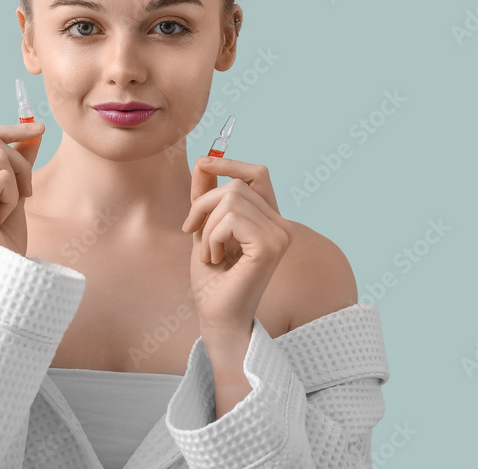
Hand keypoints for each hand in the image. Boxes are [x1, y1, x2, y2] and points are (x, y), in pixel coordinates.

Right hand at [0, 122, 44, 256]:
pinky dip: (12, 197)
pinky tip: (1, 218)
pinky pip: (1, 177)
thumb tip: (34, 131)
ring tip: (8, 209)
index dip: (10, 129)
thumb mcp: (14, 193)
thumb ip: (19, 163)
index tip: (38, 129)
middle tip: (26, 192)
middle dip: (20, 162)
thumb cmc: (2, 241)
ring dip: (15, 183)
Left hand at [181, 155, 293, 334]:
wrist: (217, 316)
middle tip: (195, 235)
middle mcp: (282, 225)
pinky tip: (215, 259)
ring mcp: (280, 235)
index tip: (202, 164)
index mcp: (270, 220)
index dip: (229, 163)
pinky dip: (212, 238)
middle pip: (235, 185)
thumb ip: (207, 196)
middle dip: (204, 206)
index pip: (257, 174)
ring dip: (207, 228)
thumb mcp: (204, 227)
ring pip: (230, 200)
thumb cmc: (212, 279)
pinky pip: (229, 219)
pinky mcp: (270, 246)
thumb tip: (203, 160)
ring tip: (210, 253)